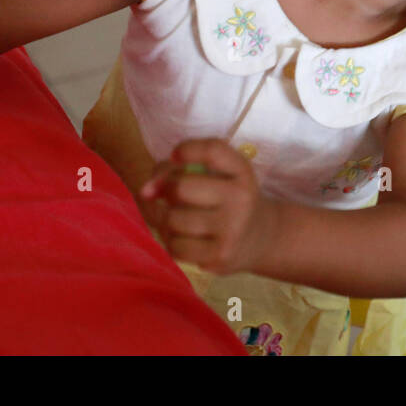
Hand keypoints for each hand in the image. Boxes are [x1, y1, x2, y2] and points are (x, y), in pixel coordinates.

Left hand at [140, 139, 272, 274]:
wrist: (260, 238)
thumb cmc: (225, 199)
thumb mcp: (218, 174)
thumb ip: (178, 168)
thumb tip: (145, 191)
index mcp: (242, 172)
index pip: (212, 150)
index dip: (186, 149)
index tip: (176, 156)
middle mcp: (241, 198)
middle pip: (180, 188)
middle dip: (166, 190)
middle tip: (172, 195)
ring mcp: (232, 229)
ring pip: (172, 220)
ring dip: (165, 219)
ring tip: (177, 218)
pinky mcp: (220, 256)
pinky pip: (175, 246)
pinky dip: (171, 241)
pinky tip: (184, 237)